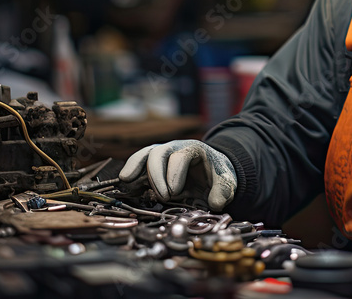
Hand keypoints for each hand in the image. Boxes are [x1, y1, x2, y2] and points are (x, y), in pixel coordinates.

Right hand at [118, 140, 236, 210]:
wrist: (212, 172)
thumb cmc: (217, 176)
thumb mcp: (226, 182)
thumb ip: (223, 192)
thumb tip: (215, 203)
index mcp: (194, 149)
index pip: (179, 156)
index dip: (175, 174)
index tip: (175, 193)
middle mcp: (175, 148)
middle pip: (159, 153)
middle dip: (157, 175)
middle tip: (162, 197)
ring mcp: (162, 155)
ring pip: (144, 154)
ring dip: (134, 166)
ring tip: (126, 180)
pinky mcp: (153, 165)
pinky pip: (138, 163)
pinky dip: (131, 171)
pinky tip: (125, 182)